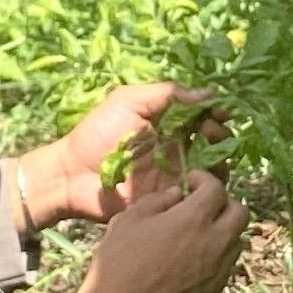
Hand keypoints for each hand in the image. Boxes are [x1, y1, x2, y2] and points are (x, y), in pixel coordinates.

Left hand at [13, 83, 215, 234]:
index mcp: (168, 123)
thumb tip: (207, 94)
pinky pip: (199, 194)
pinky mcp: (171, 199)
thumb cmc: (96, 134)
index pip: (202, 114)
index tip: (220, 111)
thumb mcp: (128, 101)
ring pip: (214, 168)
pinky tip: (199, 178)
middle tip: (210, 132)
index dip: (215, 111)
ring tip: (207, 156)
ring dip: (219, 159)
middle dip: (220, 134)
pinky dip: (207, 186)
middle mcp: (177, 147)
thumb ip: (167, 93)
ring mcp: (175, 174)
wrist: (73, 176)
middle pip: (214, 141)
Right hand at [30, 168, 249, 292]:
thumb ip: (157, 201)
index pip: (217, 188)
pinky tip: (191, 263)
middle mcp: (215, 243)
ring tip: (197, 235)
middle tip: (201, 206)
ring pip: (236, 242)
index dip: (204, 179)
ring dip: (223, 232)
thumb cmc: (116, 262)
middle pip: (241, 213)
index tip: (190, 182)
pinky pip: (225, 269)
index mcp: (194, 219)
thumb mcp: (128, 220)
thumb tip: (177, 195)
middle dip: (224, 203)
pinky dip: (215, 258)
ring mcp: (217, 272)